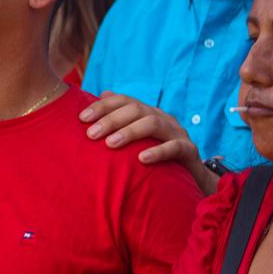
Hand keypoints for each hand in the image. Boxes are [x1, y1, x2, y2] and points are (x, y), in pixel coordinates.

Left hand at [80, 92, 216, 194]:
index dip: (103, 106)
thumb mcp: (137, 140)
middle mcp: (162, 118)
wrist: (191, 178)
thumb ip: (120, 121)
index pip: (124, 101)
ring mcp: (177, 133)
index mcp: (148, 113)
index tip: (81, 118)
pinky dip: (158, 152)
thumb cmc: (156, 158)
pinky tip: (142, 159)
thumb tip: (102, 94)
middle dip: (111, 120)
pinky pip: (174, 147)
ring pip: (153, 123)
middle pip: (136, 110)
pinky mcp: (189, 151)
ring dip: (130, 132)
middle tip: (91, 134)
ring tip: (110, 144)